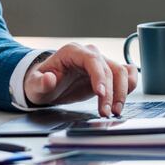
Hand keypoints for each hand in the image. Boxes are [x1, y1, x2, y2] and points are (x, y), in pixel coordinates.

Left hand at [22, 43, 138, 116]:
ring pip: (121, 72)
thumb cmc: (41, 83)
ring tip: (115, 111)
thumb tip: (49, 79)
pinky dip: (130, 84)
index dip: (99, 76)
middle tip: (106, 112)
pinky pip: (125, 74)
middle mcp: (89, 55)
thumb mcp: (34, 85)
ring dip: (122, 92)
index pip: (92, 60)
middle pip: (109, 69)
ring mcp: (100, 63)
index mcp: (73, 52)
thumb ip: (40, 82)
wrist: (46, 85)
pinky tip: (124, 98)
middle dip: (111, 92)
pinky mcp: (107, 74)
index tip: (100, 93)